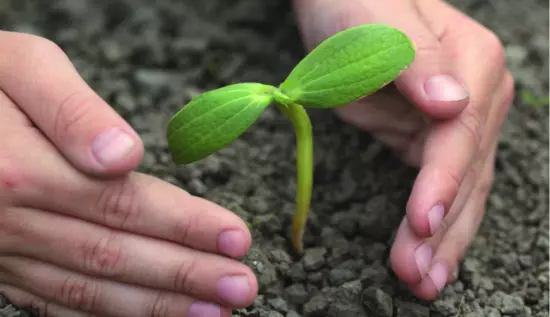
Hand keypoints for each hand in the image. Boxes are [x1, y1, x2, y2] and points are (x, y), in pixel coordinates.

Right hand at [0, 31, 256, 316]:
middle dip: (185, 275)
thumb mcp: (19, 67)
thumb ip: (70, 110)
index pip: (124, 205)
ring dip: (156, 307)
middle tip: (242, 288)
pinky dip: (105, 316)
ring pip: (88, 291)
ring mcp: (2, 253)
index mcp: (21, 172)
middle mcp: (11, 224)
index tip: (237, 238)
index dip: (185, 225)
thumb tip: (124, 155)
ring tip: (212, 314)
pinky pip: (53, 302)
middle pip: (115, 256)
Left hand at [293, 0, 513, 298]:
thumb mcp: (378, 24)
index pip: (460, 136)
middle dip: (442, 228)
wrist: (342, 1)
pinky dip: (432, 223)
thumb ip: (415, 62)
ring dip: (443, 240)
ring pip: (459, 190)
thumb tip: (453, 104)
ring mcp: (457, 121)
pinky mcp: (429, 138)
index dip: (442, 183)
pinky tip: (425, 254)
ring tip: (422, 282)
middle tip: (418, 277)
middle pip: (466, 173)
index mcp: (471, 64)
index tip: (422, 224)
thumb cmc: (355, 4)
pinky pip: (438, 187)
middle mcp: (476, 97)